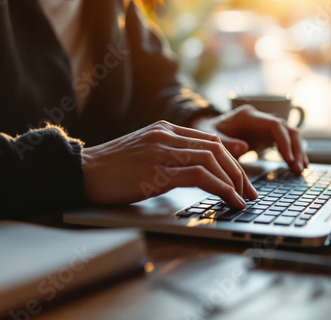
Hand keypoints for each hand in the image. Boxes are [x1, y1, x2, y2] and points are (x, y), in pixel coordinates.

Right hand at [82, 120, 256, 207]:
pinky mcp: (155, 172)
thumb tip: (201, 163)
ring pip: (211, 159)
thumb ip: (173, 152)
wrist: (81, 171)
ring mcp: (160, 152)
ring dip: (233, 181)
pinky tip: (229, 200)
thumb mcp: (146, 152)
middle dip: (238, 171)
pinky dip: (220, 188)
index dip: (232, 157)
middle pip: (215, 148)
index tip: (244, 175)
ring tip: (242, 199)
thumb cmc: (112, 167)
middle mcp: (166, 136)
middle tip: (250, 192)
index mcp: (165, 130)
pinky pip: (198, 176)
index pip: (210, 139)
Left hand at [191, 105, 308, 173]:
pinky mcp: (266, 135)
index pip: (275, 125)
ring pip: (290, 135)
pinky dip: (292, 153)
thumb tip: (244, 147)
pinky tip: (297, 166)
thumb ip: (227, 143)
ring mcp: (264, 126)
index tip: (290, 160)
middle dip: (296, 149)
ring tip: (300, 170)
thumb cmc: (208, 133)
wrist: (206, 129)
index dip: (285, 142)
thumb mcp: (212, 137)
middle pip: (287, 129)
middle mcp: (260, 118)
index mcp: (248, 116)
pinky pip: (285, 142)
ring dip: (297, 151)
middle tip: (298, 169)